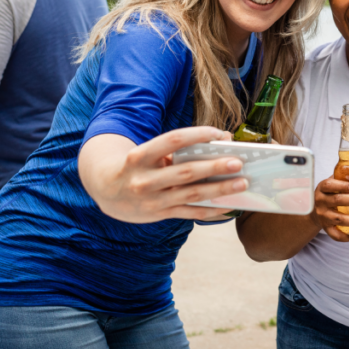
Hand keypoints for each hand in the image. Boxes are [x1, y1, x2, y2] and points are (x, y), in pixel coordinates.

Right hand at [82, 127, 244, 222]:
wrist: (106, 190)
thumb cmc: (136, 165)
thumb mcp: (148, 152)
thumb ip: (179, 149)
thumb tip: (222, 140)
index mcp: (140, 156)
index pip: (172, 140)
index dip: (197, 135)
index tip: (220, 133)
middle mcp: (145, 180)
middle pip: (186, 172)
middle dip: (214, 167)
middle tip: (238, 163)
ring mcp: (153, 200)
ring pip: (192, 195)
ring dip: (220, 189)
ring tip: (242, 183)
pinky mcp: (160, 214)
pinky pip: (191, 213)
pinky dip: (212, 210)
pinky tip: (230, 205)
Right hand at [311, 178, 348, 241]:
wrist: (314, 209)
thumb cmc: (330, 193)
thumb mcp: (334, 183)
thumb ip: (347, 179)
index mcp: (322, 188)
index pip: (331, 185)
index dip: (345, 186)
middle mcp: (320, 202)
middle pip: (338, 201)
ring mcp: (322, 216)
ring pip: (339, 219)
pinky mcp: (325, 227)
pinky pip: (335, 235)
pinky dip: (346, 237)